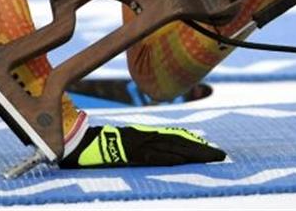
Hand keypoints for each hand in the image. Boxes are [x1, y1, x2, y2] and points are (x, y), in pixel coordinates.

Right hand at [58, 124, 225, 168]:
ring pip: (171, 147)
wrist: (75, 142)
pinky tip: (184, 159)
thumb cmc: (96, 148)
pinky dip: (170, 156)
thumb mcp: (121, 149)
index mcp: (142, 136)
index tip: (209, 150)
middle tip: (220, 155)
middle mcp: (143, 137)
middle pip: (178, 142)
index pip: (173, 139)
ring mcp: (138, 143)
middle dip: (200, 149)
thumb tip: (153, 158)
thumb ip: (136, 151)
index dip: (192, 144)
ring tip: (211, 157)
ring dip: (192, 152)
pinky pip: (154, 154)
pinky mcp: (131, 152)